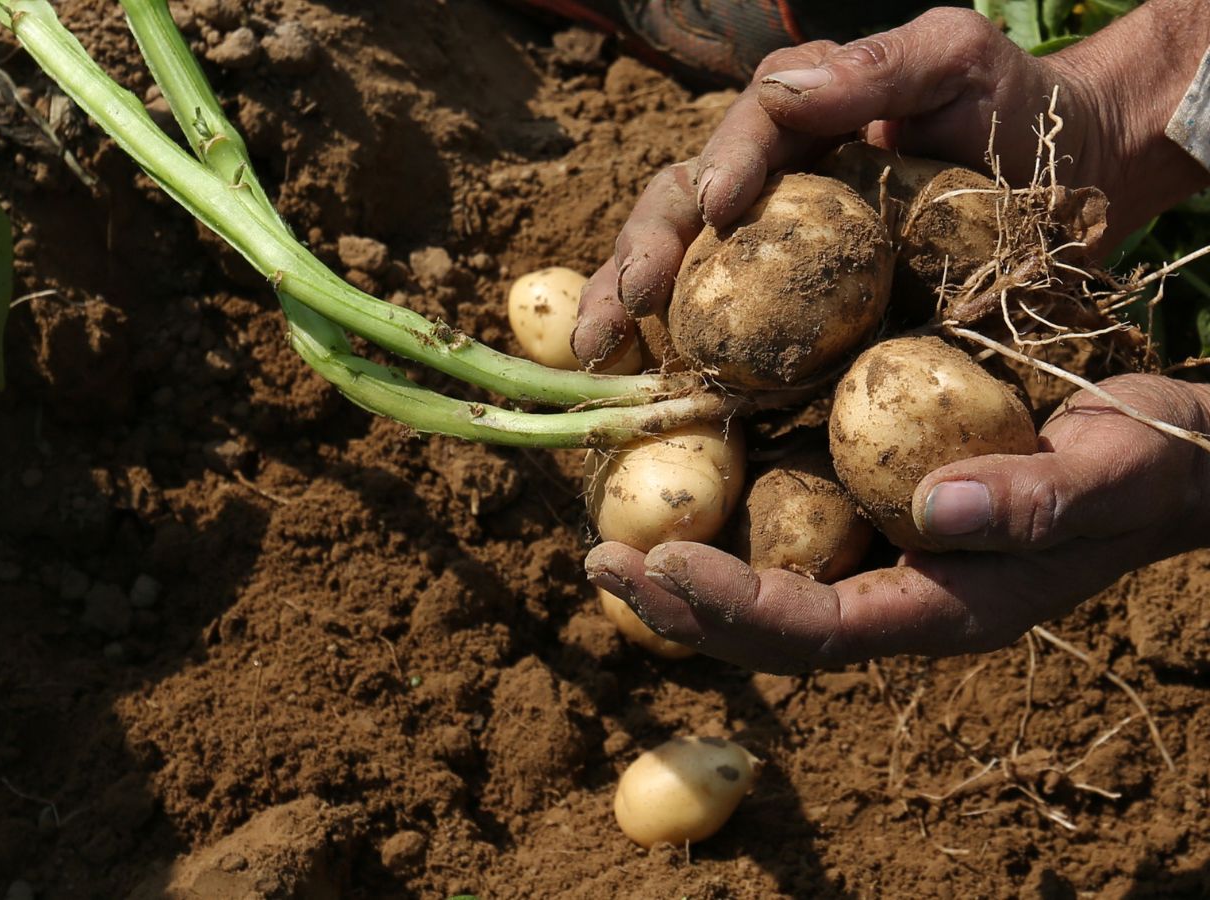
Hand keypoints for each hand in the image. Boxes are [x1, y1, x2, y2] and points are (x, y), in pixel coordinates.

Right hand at [572, 2, 1209, 370]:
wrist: (1072, 173)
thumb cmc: (1014, 109)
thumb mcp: (959, 60)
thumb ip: (882, 65)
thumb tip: (782, 94)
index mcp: (797, 116)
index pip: (738, 136)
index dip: (718, 171)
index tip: (716, 207)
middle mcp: (767, 178)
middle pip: (679, 209)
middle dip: (636, 260)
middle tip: (611, 315)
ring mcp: (772, 243)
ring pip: (683, 269)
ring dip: (630, 311)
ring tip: (598, 358)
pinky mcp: (793, 302)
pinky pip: (723, 322)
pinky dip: (677, 351)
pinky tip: (650, 390)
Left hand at [585, 375, 1209, 672]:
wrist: (1170, 456)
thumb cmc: (1151, 465)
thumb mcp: (1115, 473)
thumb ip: (1037, 499)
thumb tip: (931, 509)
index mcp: (948, 606)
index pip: (823, 629)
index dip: (739, 606)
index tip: (664, 565)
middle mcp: (898, 591)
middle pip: (769, 623)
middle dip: (681, 603)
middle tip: (599, 562)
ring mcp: (882, 556)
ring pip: (763, 582)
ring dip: (682, 569)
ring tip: (603, 541)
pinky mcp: (873, 509)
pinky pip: (785, 527)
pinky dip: (722, 512)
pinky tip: (670, 478)